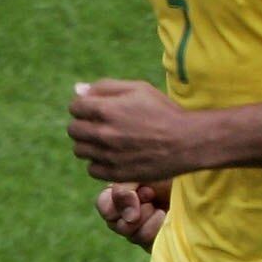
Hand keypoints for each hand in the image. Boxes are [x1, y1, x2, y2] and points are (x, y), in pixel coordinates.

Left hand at [69, 79, 205, 182]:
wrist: (187, 142)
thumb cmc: (164, 111)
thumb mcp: (138, 89)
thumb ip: (105, 87)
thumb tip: (77, 90)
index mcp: (105, 109)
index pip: (74, 107)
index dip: (86, 106)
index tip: (99, 110)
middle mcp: (102, 133)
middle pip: (73, 130)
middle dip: (84, 125)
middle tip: (103, 126)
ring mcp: (108, 156)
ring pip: (80, 150)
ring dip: (90, 145)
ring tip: (110, 142)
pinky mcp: (116, 174)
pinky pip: (92, 169)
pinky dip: (99, 163)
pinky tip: (115, 156)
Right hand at [95, 180, 170, 248]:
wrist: (198, 189)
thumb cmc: (171, 177)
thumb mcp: (144, 174)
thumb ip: (124, 189)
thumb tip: (128, 218)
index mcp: (121, 196)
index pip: (103, 205)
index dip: (117, 201)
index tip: (140, 190)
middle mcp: (127, 216)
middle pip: (114, 223)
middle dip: (134, 208)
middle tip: (151, 197)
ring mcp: (140, 232)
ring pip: (129, 233)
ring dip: (146, 217)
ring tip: (159, 207)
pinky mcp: (153, 243)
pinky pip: (144, 240)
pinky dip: (155, 226)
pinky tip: (165, 217)